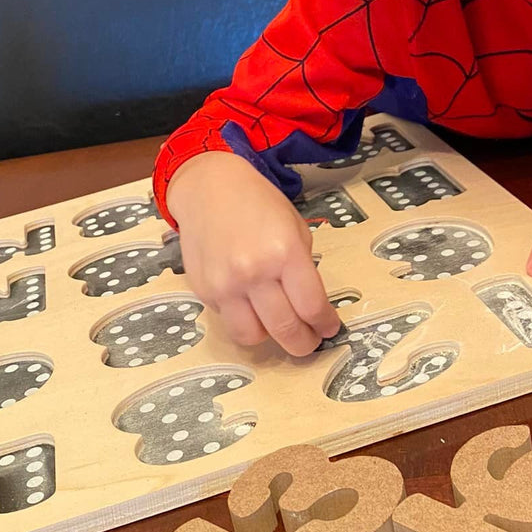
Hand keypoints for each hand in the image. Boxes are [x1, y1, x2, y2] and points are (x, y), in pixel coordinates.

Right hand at [166, 152, 341, 355]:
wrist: (209, 188)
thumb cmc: (259, 203)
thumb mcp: (295, 229)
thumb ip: (303, 269)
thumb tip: (310, 307)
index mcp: (285, 253)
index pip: (311, 307)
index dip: (325, 325)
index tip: (328, 328)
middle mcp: (254, 273)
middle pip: (285, 330)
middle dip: (303, 343)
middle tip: (309, 342)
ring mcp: (225, 285)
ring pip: (252, 337)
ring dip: (269, 337)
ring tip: (276, 325)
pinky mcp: (203, 291)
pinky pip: (228, 320)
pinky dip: (243, 318)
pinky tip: (249, 303)